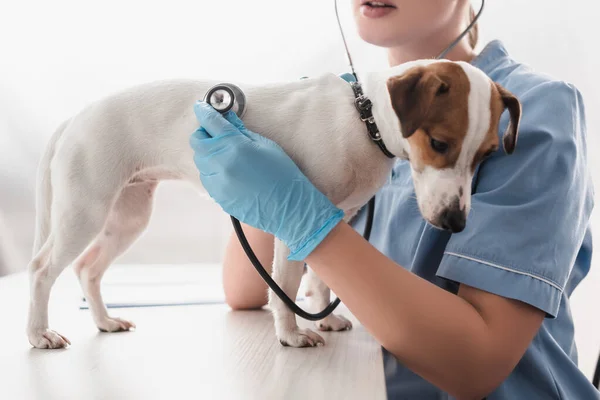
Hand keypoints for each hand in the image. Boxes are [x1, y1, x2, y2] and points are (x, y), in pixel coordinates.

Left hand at [189, 101, 343, 260]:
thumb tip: (227, 119)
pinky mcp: (217, 196)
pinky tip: (229, 171)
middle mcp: (221, 164)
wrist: (288, 208)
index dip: (204, 111)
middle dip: (204, 133)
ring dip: (208, 153)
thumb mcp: (266, 145)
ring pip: (199, 160)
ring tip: (226, 154)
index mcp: (234, 146)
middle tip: (216, 132)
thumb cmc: (283, 174)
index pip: (210, 122)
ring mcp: (217, 182)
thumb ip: (241, 131)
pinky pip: (206, 178)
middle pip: (197, 141)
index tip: (201, 106)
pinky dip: (212, 170)